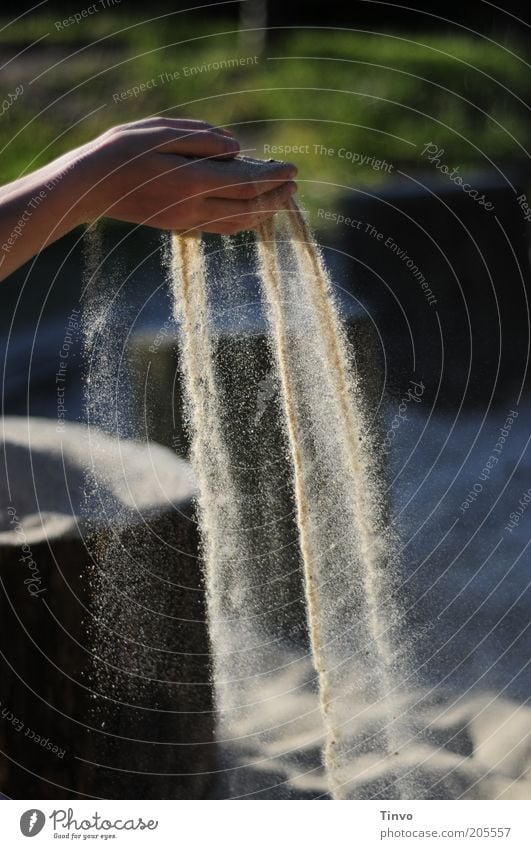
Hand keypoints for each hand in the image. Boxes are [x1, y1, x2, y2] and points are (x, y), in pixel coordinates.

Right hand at [78, 117, 297, 233]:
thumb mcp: (161, 131)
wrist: (91, 186)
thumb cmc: (123, 151)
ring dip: (263, 211)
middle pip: (249, 207)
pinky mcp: (181, 226)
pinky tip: (251, 209)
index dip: (273, 177)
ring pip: (238, 223)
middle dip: (276, 196)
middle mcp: (194, 207)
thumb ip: (202, 139)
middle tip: (294, 183)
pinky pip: (222, 227)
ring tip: (280, 197)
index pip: (246, 182)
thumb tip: (237, 149)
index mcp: (192, 181)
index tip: (293, 168)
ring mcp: (188, 221)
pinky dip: (243, 219)